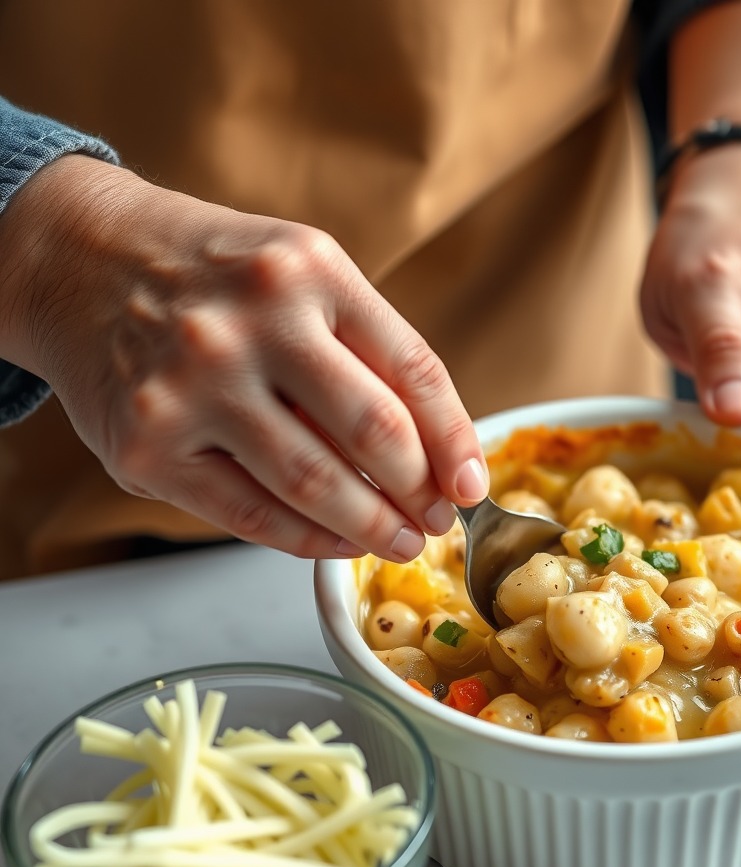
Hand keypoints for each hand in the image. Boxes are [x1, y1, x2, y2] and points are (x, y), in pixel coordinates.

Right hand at [0, 156, 488, 559]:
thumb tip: (435, 453)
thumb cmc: (213, 275)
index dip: (457, 441)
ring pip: (317, 485)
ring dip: (374, 529)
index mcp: (310, 270)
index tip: (473, 485)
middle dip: (422, 494)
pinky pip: (252, 516)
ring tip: (401, 542)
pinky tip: (339, 543)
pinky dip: (310, 541)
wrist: (79, 260)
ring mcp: (194, 386)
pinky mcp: (149, 446)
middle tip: (440, 521)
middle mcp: (253, 322)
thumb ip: (366, 347)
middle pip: (376, 434)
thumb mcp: (301, 272)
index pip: (415, 370)